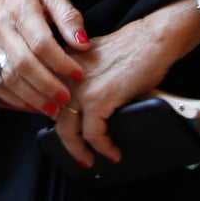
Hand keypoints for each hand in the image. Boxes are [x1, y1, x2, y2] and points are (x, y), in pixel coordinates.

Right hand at [0, 0, 88, 117]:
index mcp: (22, 10)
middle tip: (66, 99)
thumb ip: (70, 17)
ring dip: (31, 97)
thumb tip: (83, 44)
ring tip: (52, 108)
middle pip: (23, 63)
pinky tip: (33, 105)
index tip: (79, 74)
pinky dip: (14, 98)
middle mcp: (2, 28)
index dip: (60, 62)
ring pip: (8, 77)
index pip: (40, 42)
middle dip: (46, 85)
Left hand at [47, 4, 199, 169]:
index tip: (64, 136)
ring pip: (68, 131)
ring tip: (90, 160)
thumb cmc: (131, 48)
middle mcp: (64, 74)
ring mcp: (79, 87)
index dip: (55, 122)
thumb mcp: (94, 60)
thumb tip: (80, 111)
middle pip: (54, 118)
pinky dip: (103, 147)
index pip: (47, 99)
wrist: (152, 40)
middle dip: (67, 143)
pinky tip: (112, 152)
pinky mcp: (97, 98)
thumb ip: (81, 79)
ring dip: (80, 151)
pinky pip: (93, 134)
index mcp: (62, 63)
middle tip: (77, 154)